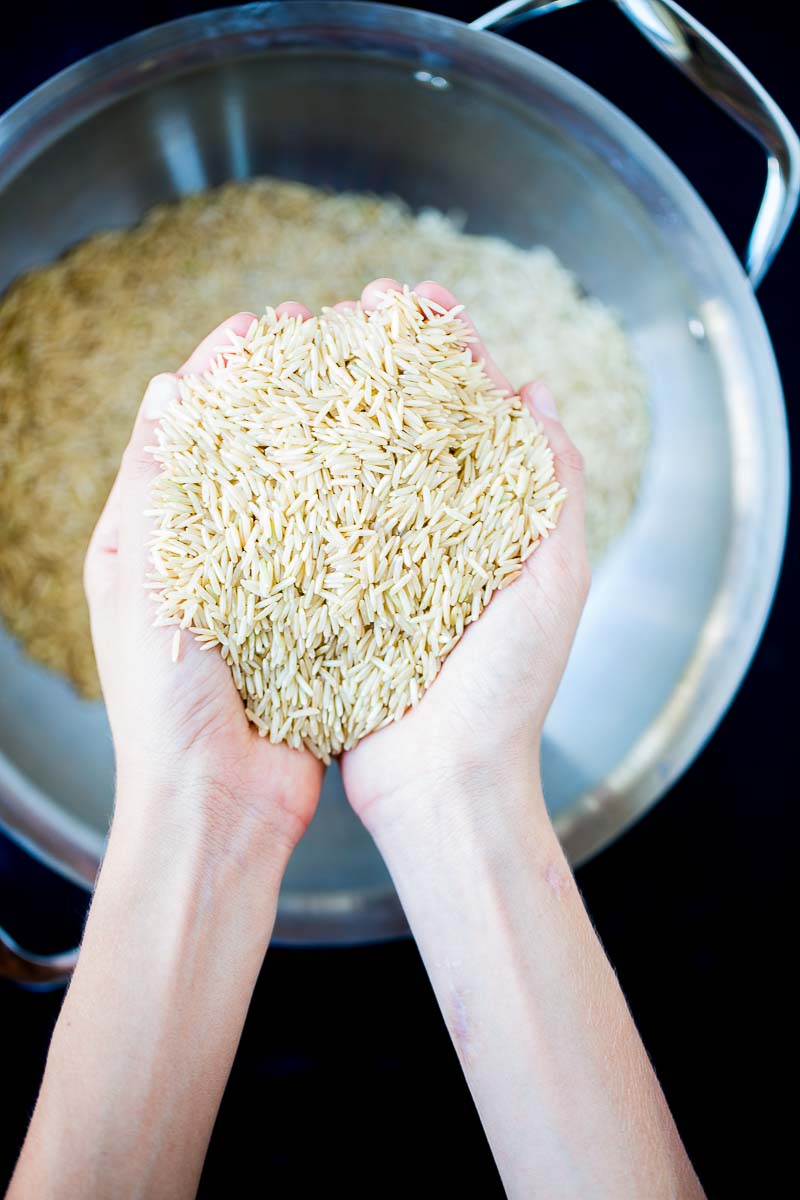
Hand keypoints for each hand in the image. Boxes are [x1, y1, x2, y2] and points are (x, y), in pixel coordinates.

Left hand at [84, 304, 323, 862]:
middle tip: (331, 339)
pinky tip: (396, 473)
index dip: (224, 369)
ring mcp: (262, 586)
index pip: (188, 429)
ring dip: (330, 440)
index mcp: (151, 541)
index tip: (265, 326)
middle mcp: (207, 556)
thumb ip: (154, 487)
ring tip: (374, 388)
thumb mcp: (139, 582)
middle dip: (286, 390)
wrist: (217, 804)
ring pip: (298, 492)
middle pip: (248, 449)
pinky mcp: (310, 618)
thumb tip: (168, 388)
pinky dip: (359, 505)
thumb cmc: (163, 702)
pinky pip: (335, 548)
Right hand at [338, 279, 589, 835]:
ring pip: (356, 461)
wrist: (443, 783)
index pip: (473, 410)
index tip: (419, 300)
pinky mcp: (336, 589)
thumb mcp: (555, 579)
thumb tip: (538, 394)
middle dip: (385, 357)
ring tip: (306, 346)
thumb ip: (556, 485)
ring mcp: (383, 556)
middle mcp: (436, 526)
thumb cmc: (507, 689)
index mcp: (494, 515)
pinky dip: (296, 472)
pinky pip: (314, 520)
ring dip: (335, 401)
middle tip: (356, 306)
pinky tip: (270, 431)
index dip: (448, 348)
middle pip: (408, 421)